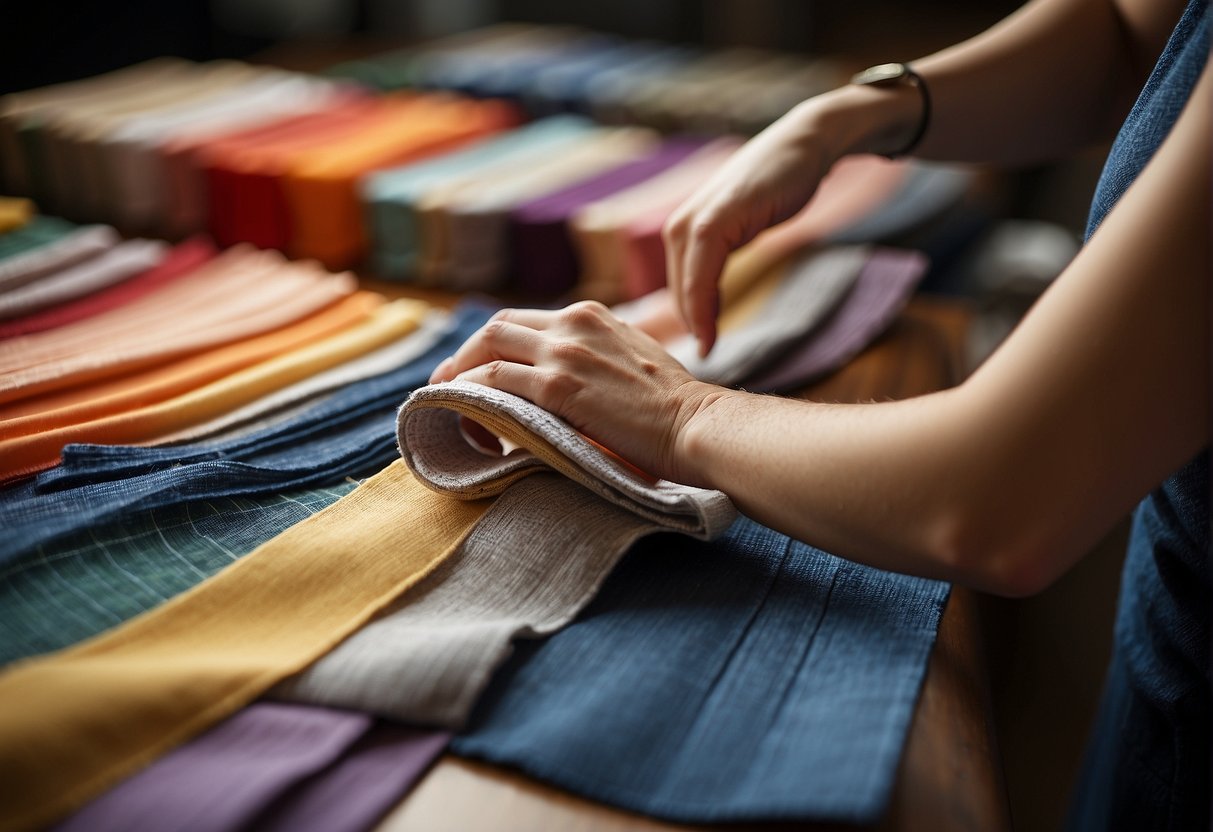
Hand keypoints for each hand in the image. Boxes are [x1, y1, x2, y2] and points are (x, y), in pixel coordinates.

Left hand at [429, 301, 723, 485]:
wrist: (696, 424)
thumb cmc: (672, 406)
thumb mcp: (632, 359)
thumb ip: (597, 356)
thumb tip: (569, 380)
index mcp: (591, 315)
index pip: (524, 319)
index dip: (492, 345)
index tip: (477, 370)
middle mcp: (573, 323)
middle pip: (497, 325)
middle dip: (465, 354)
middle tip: (447, 384)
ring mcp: (564, 353)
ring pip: (487, 347)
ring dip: (460, 375)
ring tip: (448, 404)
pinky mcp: (558, 387)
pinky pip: (494, 381)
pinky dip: (470, 395)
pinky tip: (466, 415)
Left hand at [662, 100, 838, 356]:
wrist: (803, 147)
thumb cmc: (775, 187)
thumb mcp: (738, 228)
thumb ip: (718, 257)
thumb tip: (708, 296)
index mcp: (680, 231)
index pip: (676, 290)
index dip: (684, 324)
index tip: (693, 356)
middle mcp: (678, 227)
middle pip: (676, 295)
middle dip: (686, 329)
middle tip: (697, 365)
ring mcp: (694, 223)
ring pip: (686, 289)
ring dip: (693, 324)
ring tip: (705, 354)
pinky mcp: (715, 222)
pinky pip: (702, 276)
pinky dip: (704, 307)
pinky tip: (709, 334)